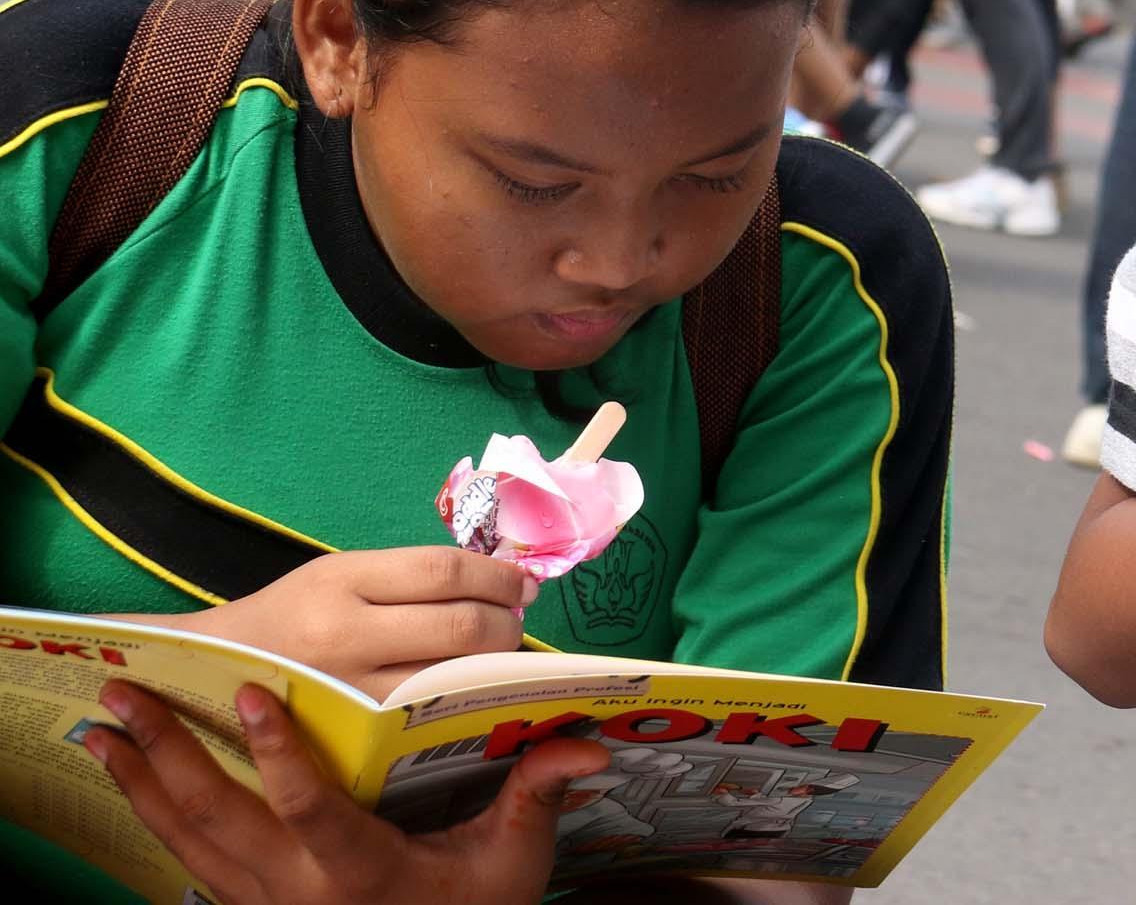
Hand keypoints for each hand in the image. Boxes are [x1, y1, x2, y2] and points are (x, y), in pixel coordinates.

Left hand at [87, 678, 608, 904]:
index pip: (308, 811)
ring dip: (140, 779)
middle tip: (126, 697)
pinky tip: (125, 771)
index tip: (249, 696)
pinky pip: (182, 857)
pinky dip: (147, 810)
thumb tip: (586, 745)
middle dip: (166, 754)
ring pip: (183, 838)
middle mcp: (296, 891)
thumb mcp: (511, 863)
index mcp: (360, 874)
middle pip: (214, 820)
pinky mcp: (244, 902)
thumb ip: (536, 797)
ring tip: (104, 724)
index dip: (276, 755)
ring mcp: (261, 901)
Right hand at [187, 547, 536, 700]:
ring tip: (499, 653)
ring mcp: (347, 692)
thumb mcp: (340, 574)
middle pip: (460, 628)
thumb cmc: (291, 615)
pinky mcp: (349, 736)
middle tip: (515, 619)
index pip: (444, 572)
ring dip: (494, 665)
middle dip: (506, 623)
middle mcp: (343, 635)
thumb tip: (497, 579)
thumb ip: (411, 577)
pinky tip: (472, 689)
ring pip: (451, 678)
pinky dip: (462, 701)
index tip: (522, 583)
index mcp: (340, 580)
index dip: (497, 577)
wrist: (212, 671)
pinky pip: (426, 719)